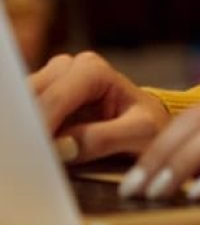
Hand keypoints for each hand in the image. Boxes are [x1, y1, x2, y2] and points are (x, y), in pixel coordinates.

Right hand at [31, 53, 168, 162]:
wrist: (148, 126)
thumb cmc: (149, 127)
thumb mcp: (140, 135)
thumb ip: (103, 139)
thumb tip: (62, 148)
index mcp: (92, 70)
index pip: (56, 98)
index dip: (43, 125)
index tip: (37, 152)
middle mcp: (68, 68)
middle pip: (34, 97)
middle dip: (32, 127)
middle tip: (33, 156)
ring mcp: (53, 81)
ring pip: (25, 103)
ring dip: (28, 129)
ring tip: (36, 155)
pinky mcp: (44, 98)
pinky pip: (27, 114)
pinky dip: (29, 131)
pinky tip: (37, 149)